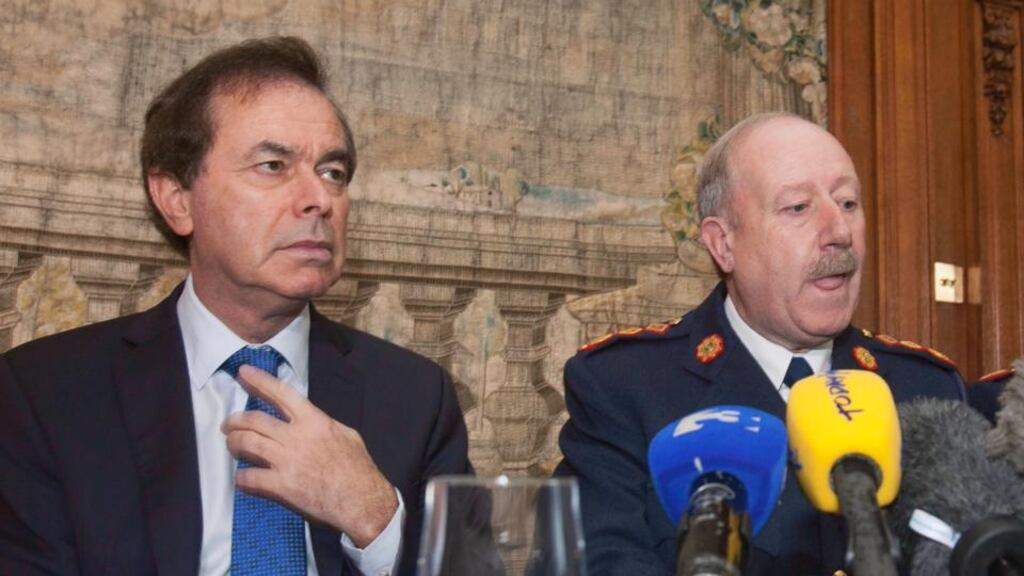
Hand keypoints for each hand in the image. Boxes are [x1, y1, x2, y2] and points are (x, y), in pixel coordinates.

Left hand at [222, 365, 398, 547]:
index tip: (243, 372)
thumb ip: (323, 424)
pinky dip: (241, 476)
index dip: (260, 380)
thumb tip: (311, 420)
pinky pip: (249, 477)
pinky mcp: (281, 486)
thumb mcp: (346, 434)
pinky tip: (241, 477)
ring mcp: (286, 461)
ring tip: (231, 444)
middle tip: (229, 423)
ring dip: (234, 443)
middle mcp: (296, 437)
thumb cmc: (358, 468)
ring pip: (246, 444)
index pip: (281, 393)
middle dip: (236, 420)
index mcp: (314, 421)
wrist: (361, 500)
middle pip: (255, 420)